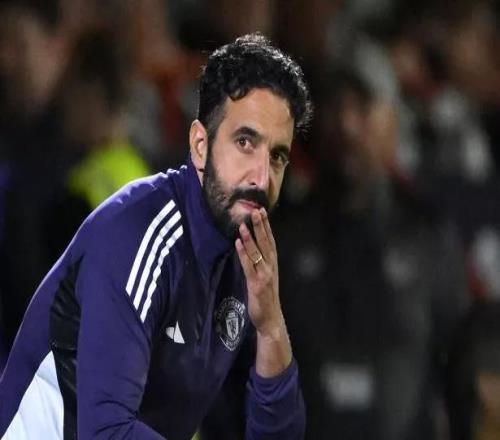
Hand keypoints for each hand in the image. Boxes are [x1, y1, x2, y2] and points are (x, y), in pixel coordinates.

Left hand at [235, 208, 291, 376]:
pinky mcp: (256, 284)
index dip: (266, 226)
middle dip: (260, 226)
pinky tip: (238, 244)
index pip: (270, 241)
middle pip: (266, 242)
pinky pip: (249, 266)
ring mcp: (264, 275)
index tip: (262, 211)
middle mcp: (271, 267)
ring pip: (257, 252)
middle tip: (256, 211)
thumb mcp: (265, 277)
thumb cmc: (266, 298)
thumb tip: (250, 247)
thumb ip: (259, 262)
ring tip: (243, 224)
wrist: (270, 318)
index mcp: (273, 264)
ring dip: (250, 238)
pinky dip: (243, 254)